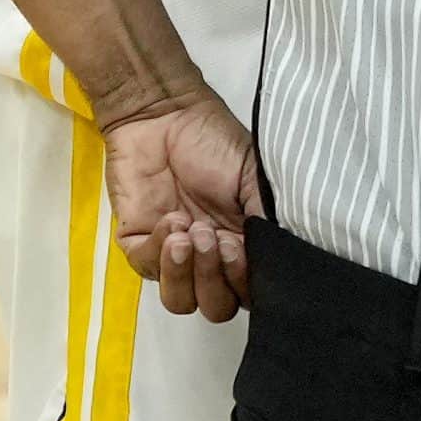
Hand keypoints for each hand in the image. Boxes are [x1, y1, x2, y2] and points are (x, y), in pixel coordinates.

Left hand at [101, 94, 262, 321]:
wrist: (164, 115)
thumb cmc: (214, 143)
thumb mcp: (256, 179)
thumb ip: (268, 221)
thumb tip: (280, 262)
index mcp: (242, 246)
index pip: (248, 292)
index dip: (244, 284)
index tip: (239, 247)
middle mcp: (209, 259)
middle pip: (215, 305)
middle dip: (213, 280)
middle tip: (210, 237)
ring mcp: (173, 256)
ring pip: (179, 301)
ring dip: (184, 274)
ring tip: (187, 233)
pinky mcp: (139, 246)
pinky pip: (148, 271)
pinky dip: (160, 249)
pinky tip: (171, 218)